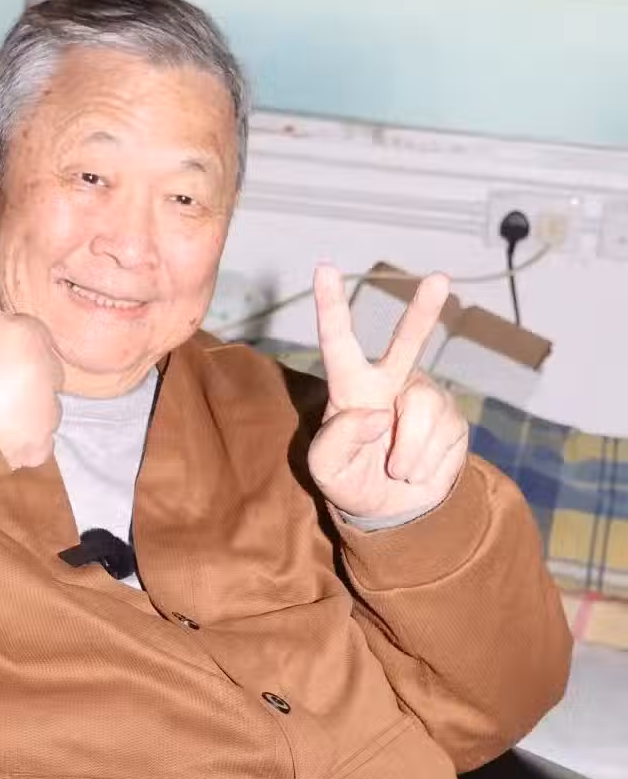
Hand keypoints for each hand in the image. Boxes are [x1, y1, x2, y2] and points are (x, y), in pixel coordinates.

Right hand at [0, 223, 62, 469]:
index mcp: (30, 337)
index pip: (35, 341)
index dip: (7, 350)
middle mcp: (46, 375)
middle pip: (46, 375)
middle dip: (22, 379)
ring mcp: (44, 414)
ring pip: (46, 408)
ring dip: (25, 411)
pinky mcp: (37, 447)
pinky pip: (40, 442)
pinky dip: (23, 441)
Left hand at [306, 265, 468, 519]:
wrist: (392, 510)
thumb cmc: (351, 479)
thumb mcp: (327, 468)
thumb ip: (337, 440)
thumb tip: (377, 414)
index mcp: (351, 387)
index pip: (338, 343)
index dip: (331, 307)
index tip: (324, 268)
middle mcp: (390, 382)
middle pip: (407, 341)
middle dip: (423, 312)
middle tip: (440, 279)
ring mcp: (424, 397)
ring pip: (420, 414)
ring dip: (406, 453)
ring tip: (396, 468)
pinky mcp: (452, 418)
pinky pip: (439, 437)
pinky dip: (424, 463)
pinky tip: (416, 468)